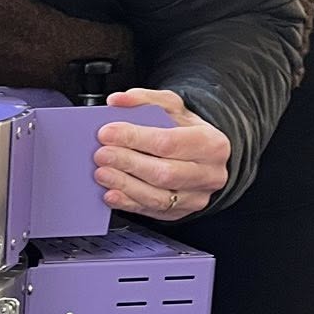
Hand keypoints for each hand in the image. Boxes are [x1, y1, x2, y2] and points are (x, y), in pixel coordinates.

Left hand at [94, 91, 230, 220]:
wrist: (204, 157)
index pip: (169, 142)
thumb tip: (117, 100)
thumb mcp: (173, 108)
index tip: (107, 133)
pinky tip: (111, 194)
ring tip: (102, 173)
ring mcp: (196, 197)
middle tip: (101, 154)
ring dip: (124, 185)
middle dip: (128, 163)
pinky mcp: (180, 213)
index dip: (135, 138)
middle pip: (163, 173)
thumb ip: (145, 99)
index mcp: (211, 144)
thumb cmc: (187, 131)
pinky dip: (127, 203)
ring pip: (157, 197)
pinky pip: (151, 211)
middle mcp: (209, 174)